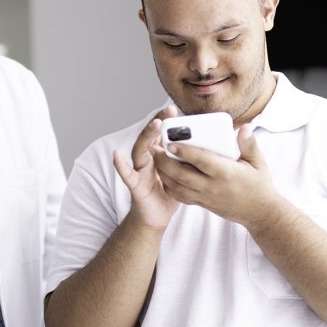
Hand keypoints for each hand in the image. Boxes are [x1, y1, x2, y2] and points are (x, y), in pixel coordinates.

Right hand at [112, 105, 179, 230]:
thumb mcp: (183, 174)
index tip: (172, 108)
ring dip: (146, 136)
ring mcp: (140, 171)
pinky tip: (116, 155)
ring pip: (139, 150)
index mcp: (159, 156)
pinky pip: (127, 175)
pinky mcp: (135, 185)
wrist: (156, 218)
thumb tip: (210, 147)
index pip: (161, 134)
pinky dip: (120, 165)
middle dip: (157, 123)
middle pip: (150, 138)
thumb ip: (190, 161)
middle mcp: (147, 160)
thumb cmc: (170, 195)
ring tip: (154, 125)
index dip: (165, 121)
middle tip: (168, 110)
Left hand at [153, 124, 283, 227]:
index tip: (171, 143)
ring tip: (156, 159)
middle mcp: (212, 186)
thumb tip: (244, 128)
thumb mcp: (258, 163)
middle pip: (182, 175)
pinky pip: (181, 196)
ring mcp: (205, 197)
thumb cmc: (259, 184)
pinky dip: (170, 186)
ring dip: (164, 173)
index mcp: (226, 173)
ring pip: (177, 187)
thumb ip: (249, 145)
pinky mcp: (202, 204)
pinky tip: (165, 175)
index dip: (184, 152)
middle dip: (165, 162)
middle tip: (155, 149)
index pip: (201, 161)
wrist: (259, 212)